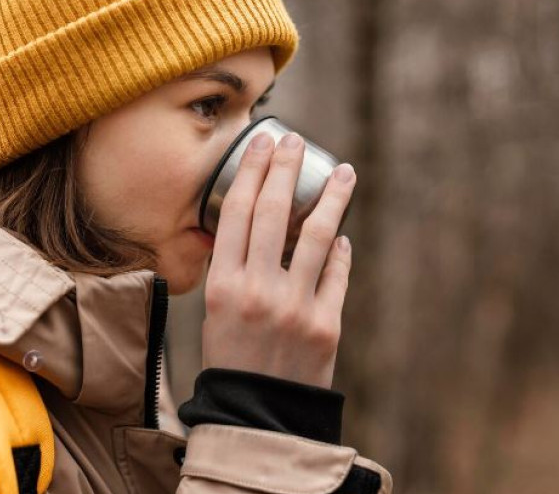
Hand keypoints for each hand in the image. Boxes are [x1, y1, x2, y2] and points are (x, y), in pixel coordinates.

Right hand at [201, 131, 355, 388]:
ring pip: (319, 235)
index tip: (263, 142)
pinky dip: (342, 250)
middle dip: (286, 168)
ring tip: (343, 172)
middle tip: (296, 140)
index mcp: (222, 286)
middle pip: (275, 212)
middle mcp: (257, 290)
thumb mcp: (215, 316)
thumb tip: (255, 228)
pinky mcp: (327, 324)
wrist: (257, 418)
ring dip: (333, 197)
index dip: (251, 171)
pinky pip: (338, 272)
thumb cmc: (231, 362)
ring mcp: (296, 307)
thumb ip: (233, 272)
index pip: (237, 212)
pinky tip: (342, 233)